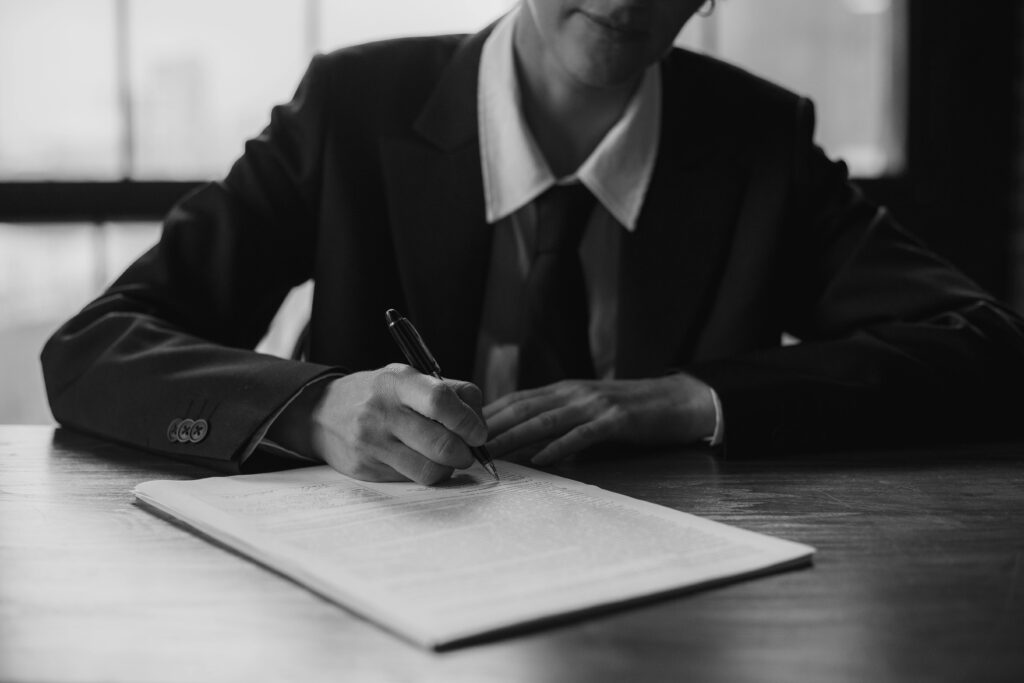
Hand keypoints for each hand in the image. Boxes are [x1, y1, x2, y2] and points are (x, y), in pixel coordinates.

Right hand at [274, 364, 486, 484]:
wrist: (321, 413)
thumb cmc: (379, 394)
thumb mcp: (409, 378)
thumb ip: (450, 392)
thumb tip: (480, 423)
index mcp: (397, 382)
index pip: (441, 401)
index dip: (468, 422)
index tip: (478, 433)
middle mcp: (381, 411)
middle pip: (441, 444)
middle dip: (465, 453)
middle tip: (467, 450)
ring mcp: (371, 443)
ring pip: (430, 470)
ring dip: (448, 468)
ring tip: (445, 458)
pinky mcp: (366, 470)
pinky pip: (412, 480)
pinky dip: (425, 474)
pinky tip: (419, 460)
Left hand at [484, 374, 716, 465]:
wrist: (678, 401)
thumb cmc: (631, 410)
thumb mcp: (588, 409)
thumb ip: (559, 420)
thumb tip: (523, 444)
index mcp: (564, 390)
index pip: (516, 399)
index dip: (487, 413)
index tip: (460, 428)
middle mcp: (574, 393)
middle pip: (523, 407)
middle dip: (491, 425)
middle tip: (462, 443)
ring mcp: (594, 404)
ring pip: (546, 419)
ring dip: (515, 436)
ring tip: (490, 451)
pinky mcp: (616, 420)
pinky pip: (583, 434)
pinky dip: (560, 446)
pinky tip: (542, 459)